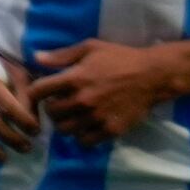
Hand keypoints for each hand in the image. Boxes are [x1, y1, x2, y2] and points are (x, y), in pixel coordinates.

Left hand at [27, 38, 189, 143]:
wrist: (154, 75)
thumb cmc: (121, 58)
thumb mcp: (92, 48)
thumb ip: (63, 55)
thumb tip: (36, 58)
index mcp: (74, 78)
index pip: (38, 91)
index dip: (36, 92)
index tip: (42, 92)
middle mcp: (82, 100)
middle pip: (51, 113)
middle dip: (53, 107)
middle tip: (62, 103)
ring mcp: (96, 117)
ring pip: (64, 130)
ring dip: (66, 123)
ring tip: (74, 116)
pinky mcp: (109, 129)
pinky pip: (84, 141)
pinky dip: (83, 135)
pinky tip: (88, 125)